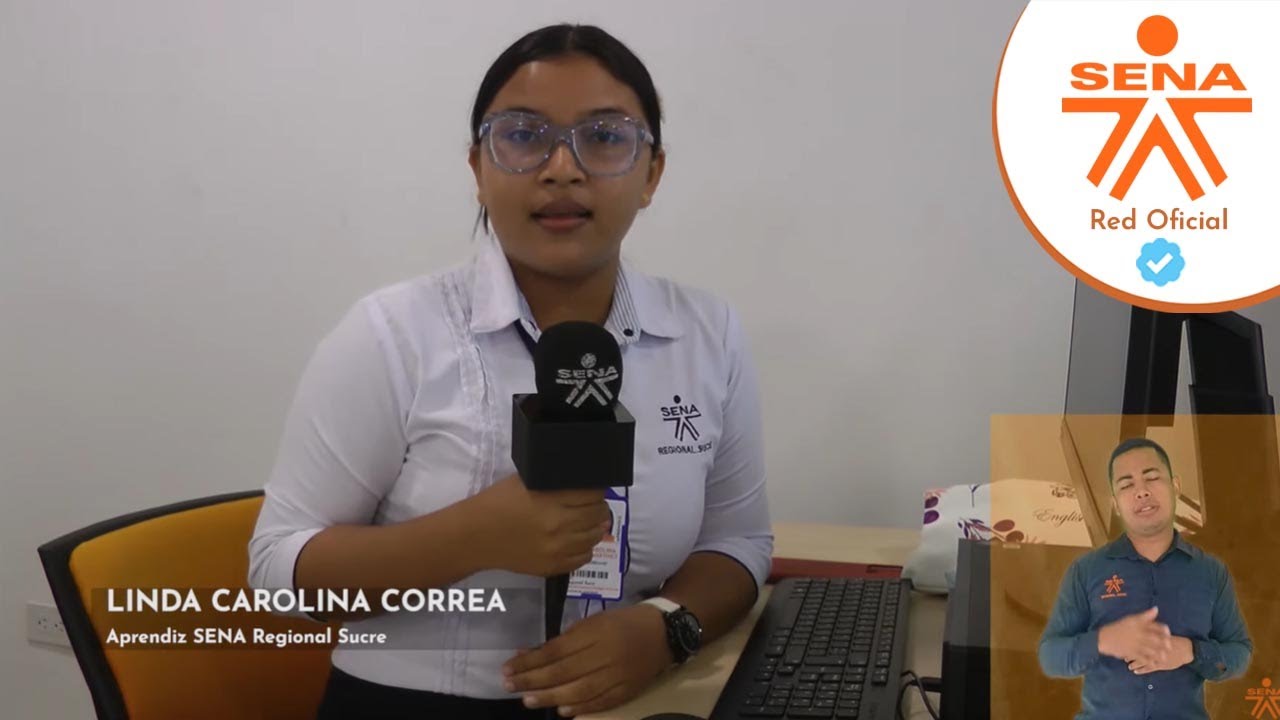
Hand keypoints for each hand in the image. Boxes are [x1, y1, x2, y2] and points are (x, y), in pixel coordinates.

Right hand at [470, 474, 610, 576]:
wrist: (475, 537)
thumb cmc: (498, 503)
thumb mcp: (526, 481)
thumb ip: (555, 481)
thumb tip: (582, 483)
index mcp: (552, 500)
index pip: (593, 493)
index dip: (595, 489)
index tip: (591, 489)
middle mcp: (559, 526)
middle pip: (598, 514)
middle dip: (598, 507)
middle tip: (591, 504)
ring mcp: (558, 549)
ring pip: (595, 536)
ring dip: (594, 526)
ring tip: (586, 521)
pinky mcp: (553, 567)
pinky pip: (584, 557)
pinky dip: (586, 547)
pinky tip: (577, 540)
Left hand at [502, 604, 671, 716]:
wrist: (664, 633)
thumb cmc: (624, 622)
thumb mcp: (594, 621)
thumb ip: (565, 638)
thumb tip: (530, 653)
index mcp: (596, 633)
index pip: (557, 650)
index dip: (531, 660)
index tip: (508, 667)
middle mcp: (606, 655)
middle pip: (564, 672)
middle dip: (533, 680)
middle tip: (510, 686)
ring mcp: (617, 676)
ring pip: (579, 691)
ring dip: (551, 697)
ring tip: (528, 700)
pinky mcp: (627, 691)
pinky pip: (601, 702)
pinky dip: (581, 708)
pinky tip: (562, 711)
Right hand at [1097, 607, 1172, 664]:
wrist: (1105, 638)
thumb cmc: (1118, 627)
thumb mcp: (1130, 619)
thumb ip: (1144, 615)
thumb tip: (1156, 609)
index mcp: (1138, 625)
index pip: (1154, 626)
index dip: (1163, 629)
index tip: (1168, 633)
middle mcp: (1138, 634)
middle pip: (1155, 639)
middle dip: (1164, 643)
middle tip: (1170, 647)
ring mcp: (1135, 644)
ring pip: (1151, 650)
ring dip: (1159, 654)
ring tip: (1164, 657)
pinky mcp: (1131, 653)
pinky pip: (1143, 658)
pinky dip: (1149, 662)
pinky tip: (1154, 664)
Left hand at [1129, 636, 1192, 673]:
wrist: (1185, 650)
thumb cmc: (1174, 641)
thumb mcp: (1163, 634)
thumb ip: (1152, 632)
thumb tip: (1141, 631)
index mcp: (1153, 639)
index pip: (1138, 643)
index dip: (1130, 645)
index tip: (1124, 647)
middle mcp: (1152, 649)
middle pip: (1137, 652)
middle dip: (1131, 655)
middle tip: (1124, 657)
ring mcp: (1156, 658)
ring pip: (1141, 661)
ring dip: (1134, 664)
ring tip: (1128, 665)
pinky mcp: (1160, 665)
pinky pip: (1148, 668)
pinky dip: (1141, 670)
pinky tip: (1135, 671)